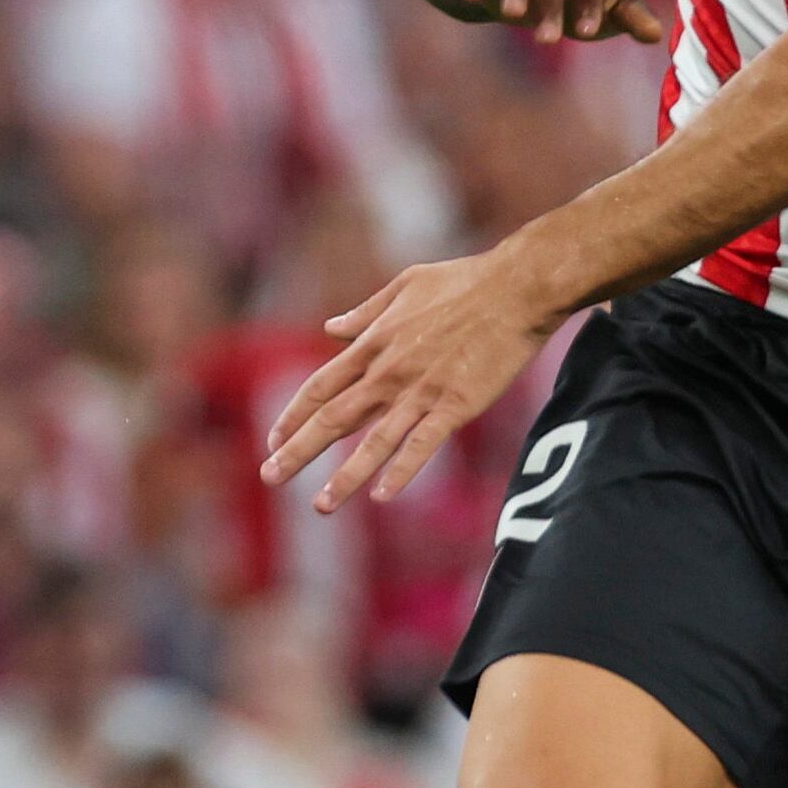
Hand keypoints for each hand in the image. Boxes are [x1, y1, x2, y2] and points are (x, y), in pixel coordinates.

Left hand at [260, 251, 553, 511]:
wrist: (517, 288)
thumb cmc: (464, 281)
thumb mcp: (405, 285)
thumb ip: (365, 313)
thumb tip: (332, 328)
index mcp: (373, 343)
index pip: (321, 386)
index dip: (294, 415)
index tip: (273, 439)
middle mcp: (389, 371)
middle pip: (334, 418)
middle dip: (299, 451)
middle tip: (270, 477)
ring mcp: (421, 391)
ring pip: (373, 442)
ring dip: (344, 476)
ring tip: (319, 506)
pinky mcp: (455, 405)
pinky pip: (422, 445)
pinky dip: (401, 471)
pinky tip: (382, 496)